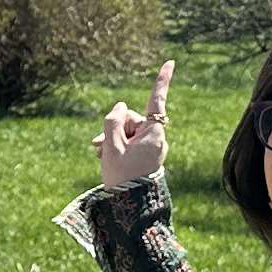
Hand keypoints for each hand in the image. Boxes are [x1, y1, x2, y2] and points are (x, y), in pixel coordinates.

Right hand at [95, 60, 175, 190]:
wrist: (129, 209)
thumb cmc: (122, 177)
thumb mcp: (111, 145)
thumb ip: (113, 120)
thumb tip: (121, 106)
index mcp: (154, 134)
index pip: (156, 100)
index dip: (162, 80)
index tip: (171, 61)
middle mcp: (157, 139)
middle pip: (132, 118)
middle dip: (115, 127)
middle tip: (101, 146)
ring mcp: (152, 148)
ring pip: (128, 131)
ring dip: (112, 139)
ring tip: (101, 155)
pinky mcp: (146, 157)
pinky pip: (129, 143)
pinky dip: (117, 147)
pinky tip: (104, 157)